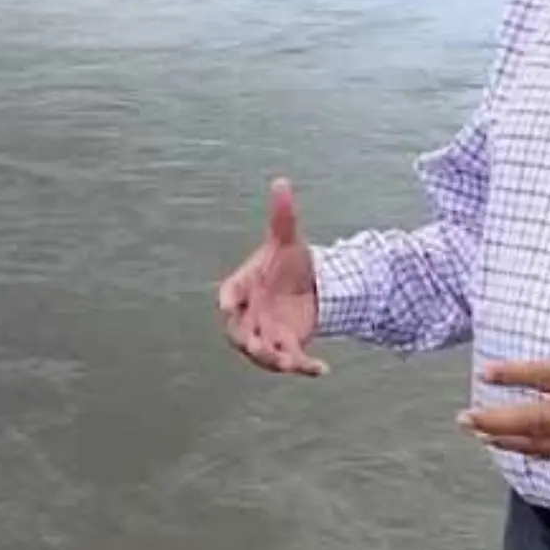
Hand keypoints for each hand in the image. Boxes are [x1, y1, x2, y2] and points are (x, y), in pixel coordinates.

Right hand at [217, 178, 327, 376]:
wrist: (307, 286)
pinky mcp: (286, 347)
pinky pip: (290, 360)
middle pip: (238, 332)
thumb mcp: (287, 240)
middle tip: (258, 347)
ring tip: (289, 363)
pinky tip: (322, 368)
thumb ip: (282, 216)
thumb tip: (282, 181)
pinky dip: (304, 367)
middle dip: (247, 341)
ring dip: (272, 359)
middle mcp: (250, 313)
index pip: (230, 292)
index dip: (229, 299)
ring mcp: (266, 333)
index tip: (228, 305)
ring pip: (261, 352)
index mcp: (244, 286)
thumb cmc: (287, 263)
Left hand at [458, 255, 549, 459]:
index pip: (546, 377)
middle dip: (497, 420)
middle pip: (536, 420)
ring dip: (512, 441)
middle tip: (466, 418)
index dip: (514, 375)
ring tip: (483, 436)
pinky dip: (543, 455)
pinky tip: (526, 453)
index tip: (487, 372)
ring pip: (548, 444)